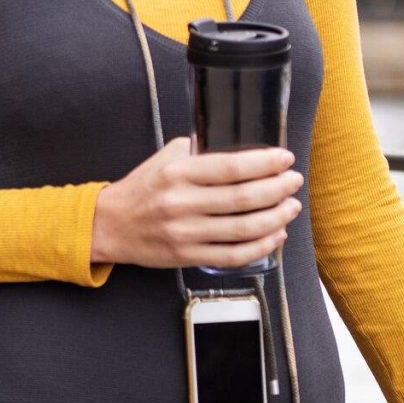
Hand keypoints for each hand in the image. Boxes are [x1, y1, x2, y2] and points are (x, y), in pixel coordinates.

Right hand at [89, 138, 301, 270]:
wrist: (109, 225)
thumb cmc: (142, 188)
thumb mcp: (164, 159)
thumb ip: (197, 151)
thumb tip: (237, 145)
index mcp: (178, 173)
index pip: (231, 167)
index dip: (265, 164)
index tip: (285, 158)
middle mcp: (182, 203)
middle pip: (243, 198)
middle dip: (278, 189)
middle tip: (293, 181)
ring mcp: (185, 233)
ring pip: (243, 229)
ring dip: (276, 218)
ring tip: (291, 206)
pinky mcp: (188, 257)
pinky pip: (233, 255)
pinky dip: (260, 246)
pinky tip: (276, 235)